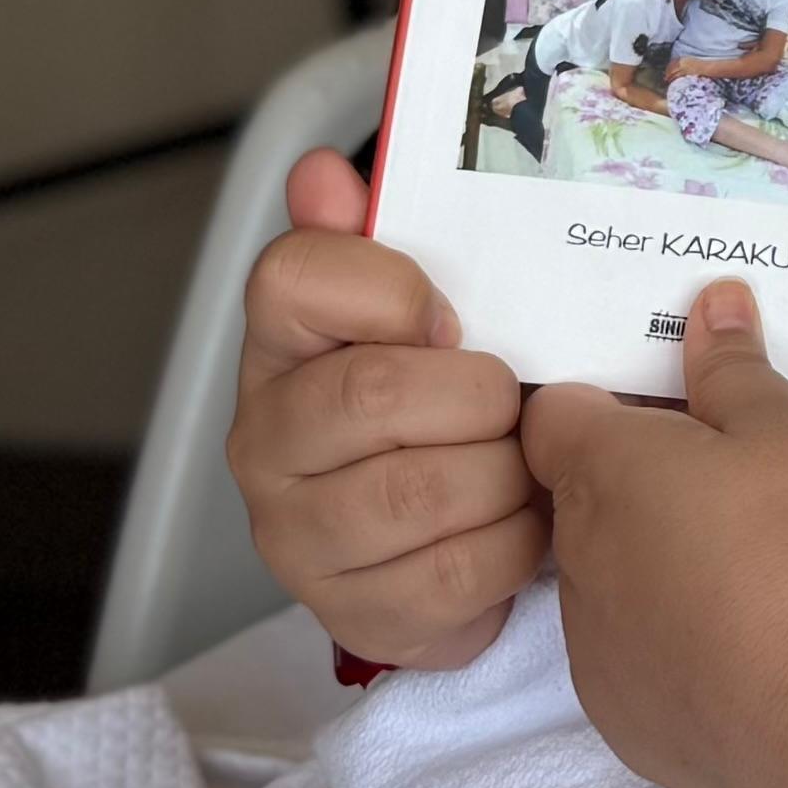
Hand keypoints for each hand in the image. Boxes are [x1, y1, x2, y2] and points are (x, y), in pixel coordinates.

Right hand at [224, 149, 546, 667]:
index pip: (294, 277)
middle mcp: (265, 441)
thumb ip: (369, 235)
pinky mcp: (355, 614)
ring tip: (521, 464)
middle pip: (376, 392)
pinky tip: (521, 524)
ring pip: (425, 488)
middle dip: (478, 396)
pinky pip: (461, 573)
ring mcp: (298, 537)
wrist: (437, 545)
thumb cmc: (436, 403)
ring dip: (506, 473)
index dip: (393, 291)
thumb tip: (322, 173)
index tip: (448, 318)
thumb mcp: (415, 311)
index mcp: (279, 345)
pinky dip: (518, 545)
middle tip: (513, 401)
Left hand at [518, 279, 787, 787]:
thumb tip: (707, 304)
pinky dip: (676, 645)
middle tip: (728, 478)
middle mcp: (574, 559)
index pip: (553, 411)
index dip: (606, 398)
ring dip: (655, 564)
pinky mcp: (624, 722)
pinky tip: (744, 645)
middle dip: (641, 482)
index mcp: (602, 472)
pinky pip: (636, 662)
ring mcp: (592, 650)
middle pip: (582, 498)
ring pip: (608, 582)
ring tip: (749, 568)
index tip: (670, 402)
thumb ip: (735, 367)